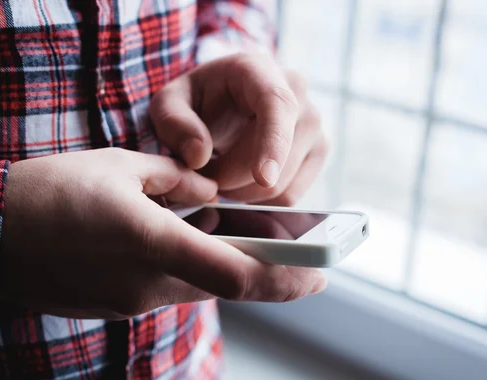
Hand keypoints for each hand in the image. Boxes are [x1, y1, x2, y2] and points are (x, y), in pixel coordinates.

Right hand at [0, 148, 326, 319]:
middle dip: (272, 278)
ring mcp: (133, 301)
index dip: (285, 278)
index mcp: (152, 243)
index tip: (319, 274)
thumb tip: (212, 192)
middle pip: (228, 288)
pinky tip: (187, 242)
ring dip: (228, 268)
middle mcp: (148, 284)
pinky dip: (192, 270)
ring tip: (242, 239)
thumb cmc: (52, 192)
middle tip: (305, 266)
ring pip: (201, 288)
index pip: (235, 273)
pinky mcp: (120, 305)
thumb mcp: (122, 167)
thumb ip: (178, 179)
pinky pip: (171, 289)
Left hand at [150, 53, 327, 205]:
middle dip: (233, 179)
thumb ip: (174, 123)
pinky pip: (291, 195)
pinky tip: (242, 183)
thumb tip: (199, 156)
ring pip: (285, 183)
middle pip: (279, 156)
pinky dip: (260, 201)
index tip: (262, 178)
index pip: (278, 105)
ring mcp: (313, 124)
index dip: (274, 144)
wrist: (224, 102)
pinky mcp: (317, 152)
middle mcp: (297, 93)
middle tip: (204, 173)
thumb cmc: (198, 101)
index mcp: (259, 71)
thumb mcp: (169, 104)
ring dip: (243, 193)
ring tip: (221, 174)